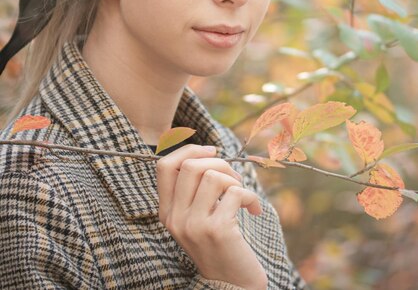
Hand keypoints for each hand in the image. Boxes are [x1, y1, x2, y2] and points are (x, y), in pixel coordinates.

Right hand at [156, 145, 267, 289]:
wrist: (233, 285)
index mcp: (167, 213)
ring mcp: (194, 225)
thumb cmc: (219, 245)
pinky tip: (254, 210)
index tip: (211, 151)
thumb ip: (193, 191)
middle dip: (219, 162)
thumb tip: (208, 152)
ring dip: (235, 180)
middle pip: (190, 166)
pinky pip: (235, 193)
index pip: (164, 166)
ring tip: (243, 196)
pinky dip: (250, 197)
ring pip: (213, 176)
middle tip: (233, 178)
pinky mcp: (217, 230)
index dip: (188, 150)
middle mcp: (175, 218)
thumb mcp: (196, 218)